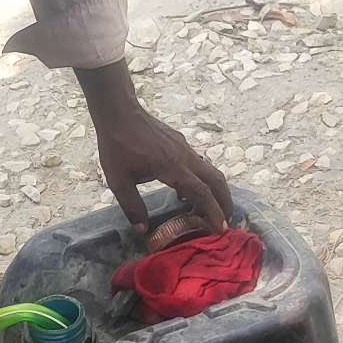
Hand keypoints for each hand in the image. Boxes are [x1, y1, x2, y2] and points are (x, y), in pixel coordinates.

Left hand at [77, 61, 232, 234]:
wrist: (119, 112)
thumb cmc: (117, 146)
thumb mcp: (118, 181)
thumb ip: (132, 206)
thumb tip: (142, 230)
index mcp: (172, 168)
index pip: (201, 192)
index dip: (213, 211)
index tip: (221, 228)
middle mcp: (184, 157)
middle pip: (216, 180)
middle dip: (225, 202)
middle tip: (225, 220)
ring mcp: (184, 149)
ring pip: (210, 171)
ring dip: (215, 191)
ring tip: (208, 210)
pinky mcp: (180, 144)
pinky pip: (199, 165)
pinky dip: (202, 181)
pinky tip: (185, 193)